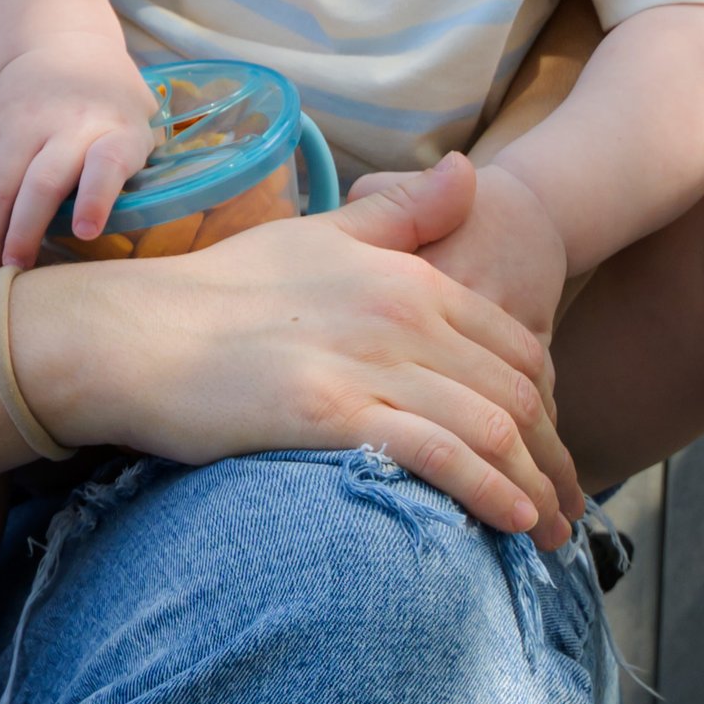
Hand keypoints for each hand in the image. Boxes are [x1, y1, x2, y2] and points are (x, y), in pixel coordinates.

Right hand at [0, 34, 155, 270]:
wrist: (65, 45)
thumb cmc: (113, 107)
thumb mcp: (141, 129)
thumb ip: (135, 175)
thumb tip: (128, 240)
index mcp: (114, 131)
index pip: (106, 163)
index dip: (96, 197)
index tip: (86, 231)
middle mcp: (66, 124)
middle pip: (40, 183)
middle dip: (23, 233)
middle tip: (14, 272)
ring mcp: (21, 121)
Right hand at [12, 149, 583, 544]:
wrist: (133, 332)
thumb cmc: (219, 289)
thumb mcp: (319, 234)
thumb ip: (402, 214)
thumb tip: (469, 170)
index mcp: (407, 276)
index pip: (515, 344)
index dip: (548, 405)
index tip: (552, 450)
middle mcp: (402, 314)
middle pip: (516, 394)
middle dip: (556, 458)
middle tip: (570, 508)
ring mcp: (370, 363)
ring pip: (491, 429)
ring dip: (536, 488)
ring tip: (552, 533)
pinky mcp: (334, 414)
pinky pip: (440, 458)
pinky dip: (489, 493)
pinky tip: (512, 523)